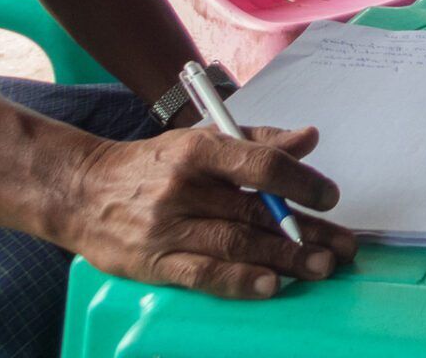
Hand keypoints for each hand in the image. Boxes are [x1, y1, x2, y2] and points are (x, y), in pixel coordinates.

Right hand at [65, 125, 356, 299]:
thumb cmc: (155, 165)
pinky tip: (268, 286)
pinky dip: (238, 281)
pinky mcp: (153, 262)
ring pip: (235, 244)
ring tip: (320, 267)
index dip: (300, 181)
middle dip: (304, 232)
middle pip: (255, 212)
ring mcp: (166, 227)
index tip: (329, 197)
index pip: (259, 164)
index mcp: (198, 150)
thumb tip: (309, 139)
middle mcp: (183, 188)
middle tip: (342, 247)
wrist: (83, 191)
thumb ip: (258, 141)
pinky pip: (202, 274)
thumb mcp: (202, 141)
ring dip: (283, 259)